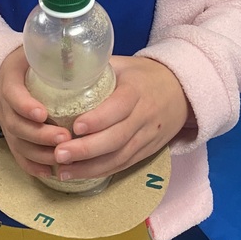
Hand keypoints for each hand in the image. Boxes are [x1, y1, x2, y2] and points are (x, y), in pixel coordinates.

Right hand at [0, 47, 70, 178]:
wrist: (6, 72)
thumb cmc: (29, 61)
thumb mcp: (38, 51)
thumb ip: (56, 55)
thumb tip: (84, 58)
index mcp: (9, 79)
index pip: (13, 95)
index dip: (26, 106)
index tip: (44, 113)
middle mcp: (4, 104)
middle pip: (16, 125)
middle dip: (40, 135)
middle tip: (65, 137)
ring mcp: (6, 124)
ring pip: (18, 144)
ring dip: (40, 153)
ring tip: (63, 156)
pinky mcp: (11, 138)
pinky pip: (18, 156)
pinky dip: (33, 166)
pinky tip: (50, 172)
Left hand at [51, 56, 188, 181]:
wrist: (181, 91)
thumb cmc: (144, 75)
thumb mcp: (124, 64)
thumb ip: (97, 68)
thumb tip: (62, 70)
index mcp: (137, 90)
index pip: (119, 107)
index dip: (98, 119)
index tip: (75, 126)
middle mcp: (144, 116)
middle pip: (117, 138)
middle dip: (87, 149)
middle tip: (59, 153)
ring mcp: (147, 137)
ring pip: (120, 157)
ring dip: (90, 167)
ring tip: (62, 170)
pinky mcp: (146, 151)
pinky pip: (123, 164)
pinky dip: (101, 172)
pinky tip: (79, 175)